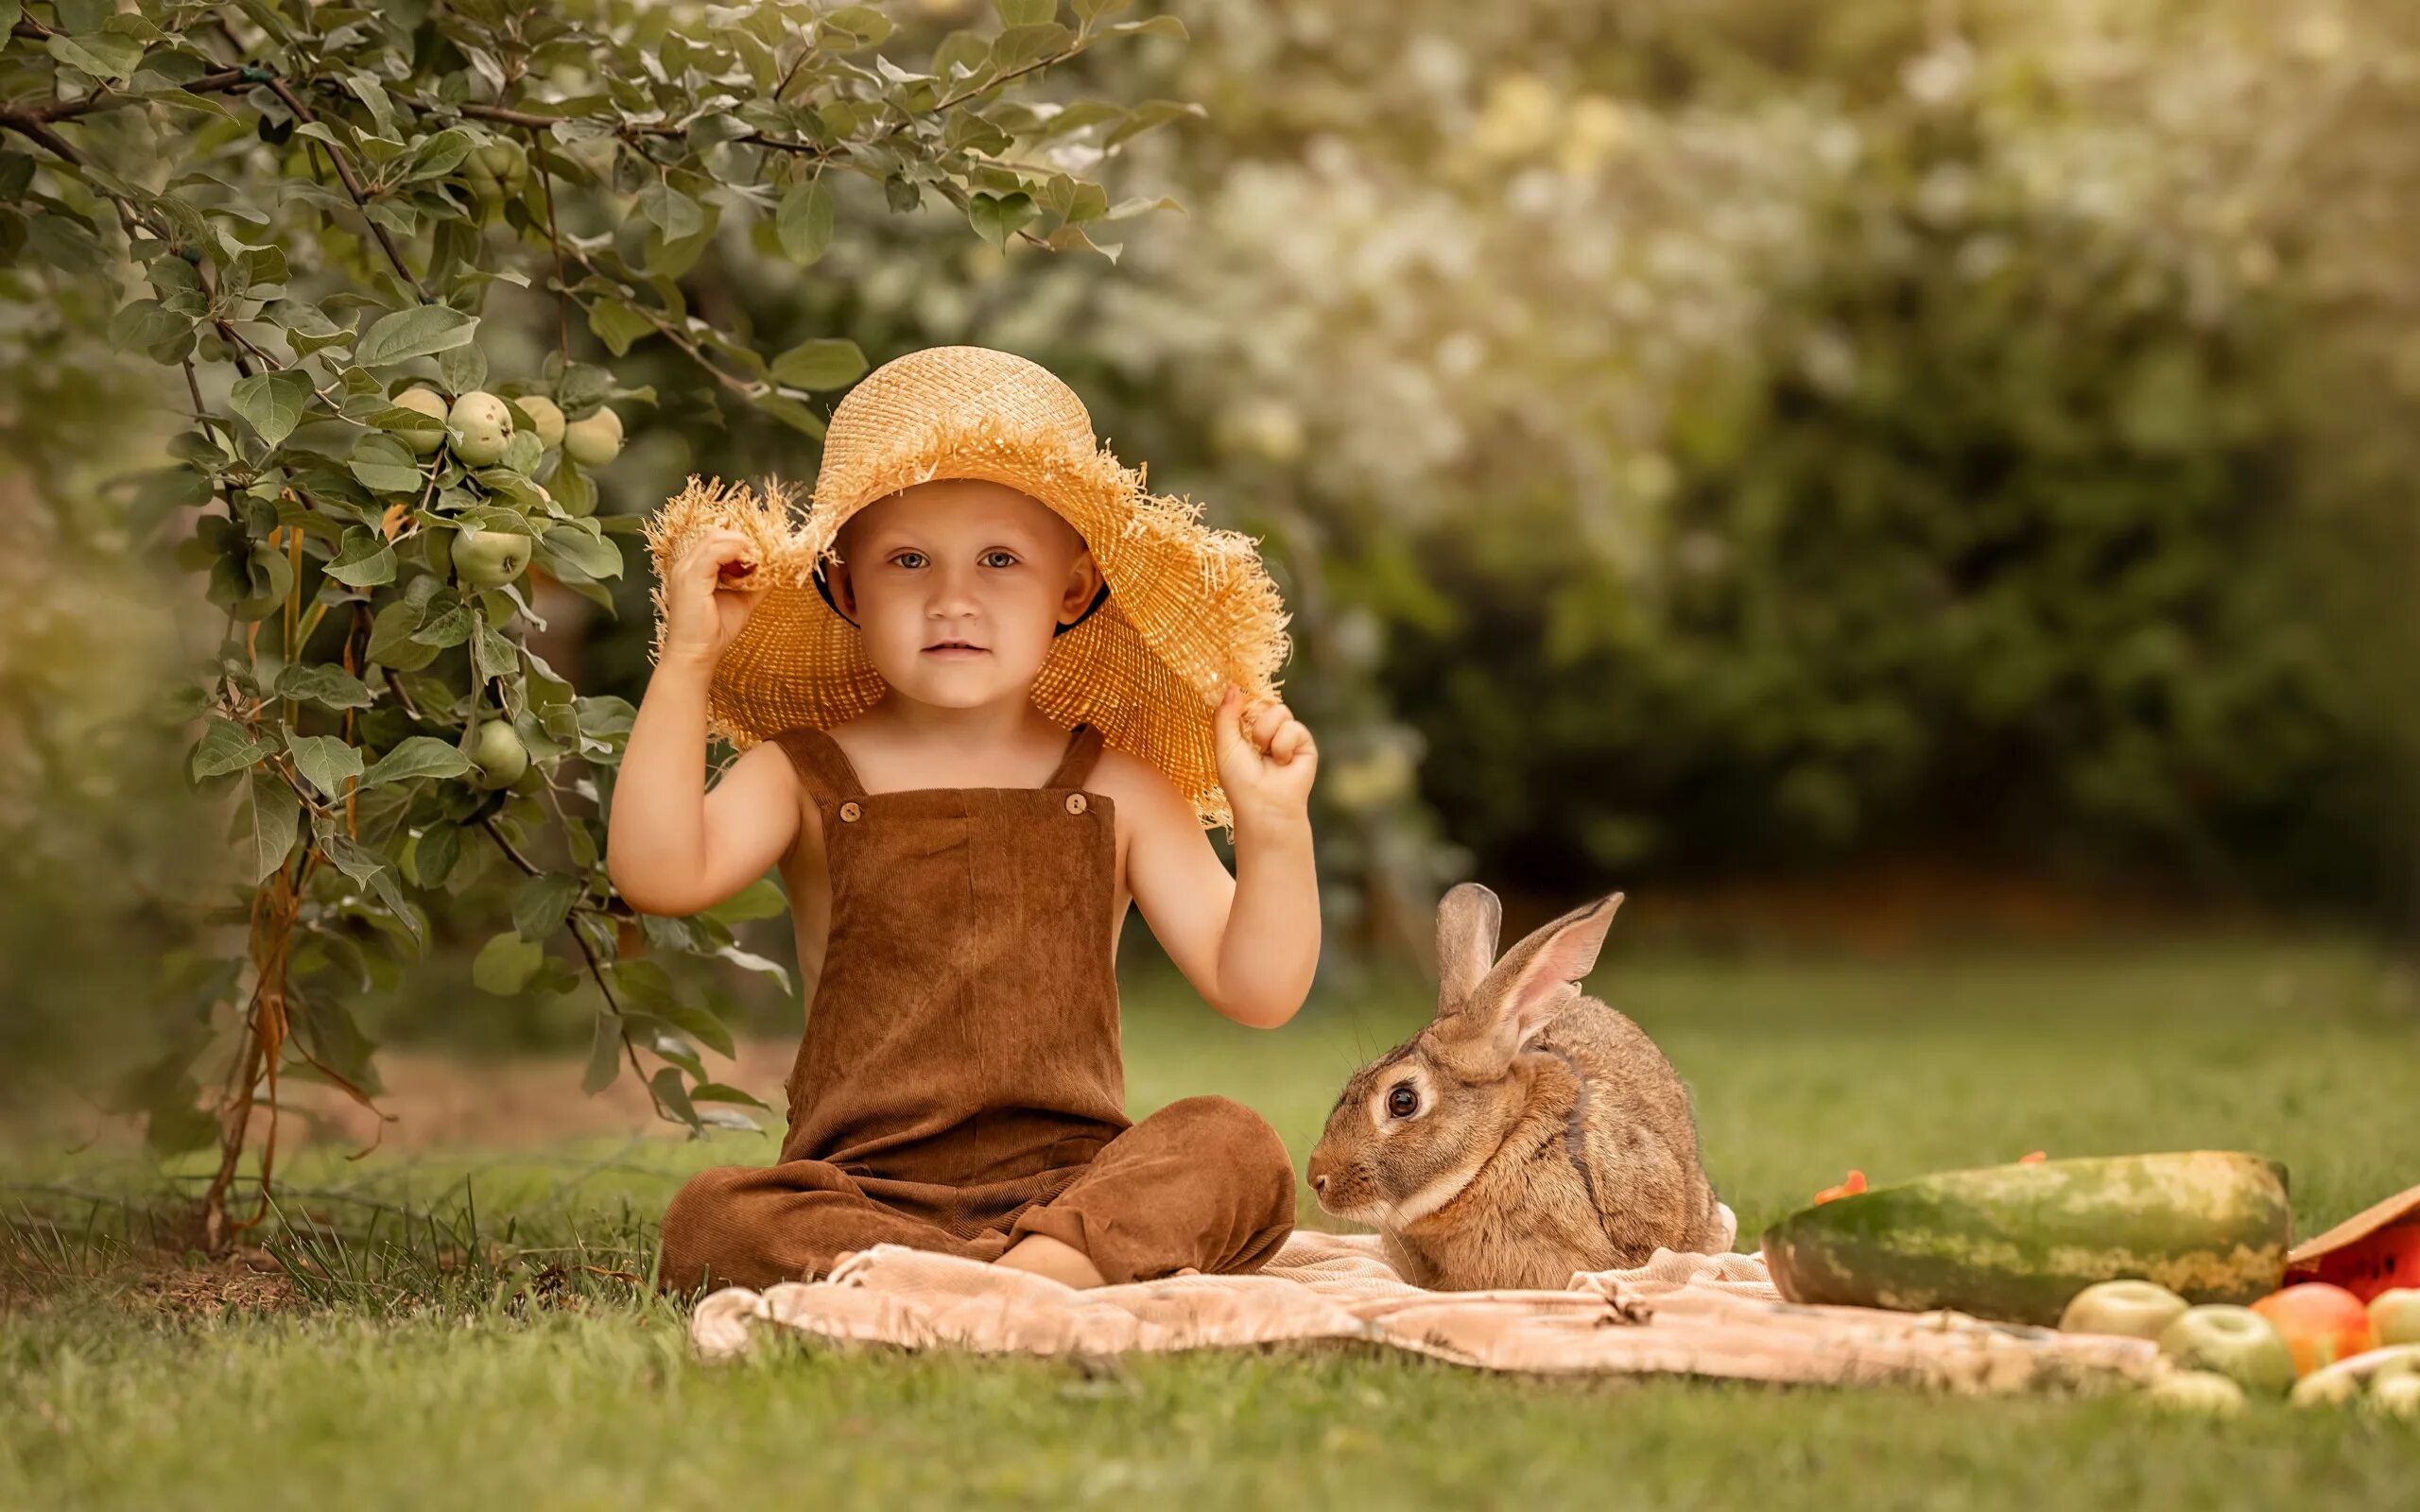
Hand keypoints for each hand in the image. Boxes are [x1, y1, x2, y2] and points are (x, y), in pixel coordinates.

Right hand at [659, 527, 764, 669]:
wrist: (696, 655)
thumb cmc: (714, 632)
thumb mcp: (742, 600)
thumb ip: (757, 583)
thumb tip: (777, 569)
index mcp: (695, 567)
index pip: (717, 539)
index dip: (741, 542)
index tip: (763, 554)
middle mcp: (686, 564)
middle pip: (716, 534)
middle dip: (743, 541)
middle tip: (764, 555)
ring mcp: (685, 570)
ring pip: (715, 538)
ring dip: (741, 545)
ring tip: (758, 561)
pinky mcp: (690, 579)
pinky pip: (714, 553)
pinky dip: (734, 553)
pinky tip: (749, 566)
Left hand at [1213, 684, 1315, 825]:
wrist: (1264, 804)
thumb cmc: (1241, 781)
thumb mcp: (1225, 745)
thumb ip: (1226, 715)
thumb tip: (1233, 686)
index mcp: (1247, 729)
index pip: (1248, 702)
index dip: (1243, 703)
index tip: (1236, 706)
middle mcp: (1268, 730)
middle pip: (1265, 702)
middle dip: (1255, 723)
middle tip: (1252, 744)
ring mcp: (1287, 735)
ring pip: (1280, 711)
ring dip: (1267, 734)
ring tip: (1266, 755)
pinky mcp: (1305, 743)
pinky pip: (1294, 727)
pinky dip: (1283, 745)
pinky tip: (1283, 762)